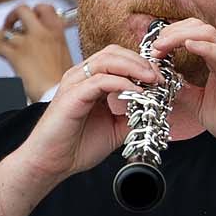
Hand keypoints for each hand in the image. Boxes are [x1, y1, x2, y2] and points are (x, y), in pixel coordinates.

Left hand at [0, 2, 76, 101]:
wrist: (58, 93)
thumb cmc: (64, 80)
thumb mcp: (67, 54)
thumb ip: (56, 42)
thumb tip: (50, 41)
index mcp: (57, 31)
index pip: (45, 8)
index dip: (35, 10)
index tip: (31, 17)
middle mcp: (42, 33)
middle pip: (22, 10)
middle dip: (14, 14)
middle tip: (12, 23)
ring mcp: (27, 43)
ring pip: (4, 28)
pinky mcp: (15, 55)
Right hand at [8, 43, 166, 187]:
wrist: (52, 163)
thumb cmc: (78, 145)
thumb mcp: (117, 127)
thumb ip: (134, 114)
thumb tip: (157, 107)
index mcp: (91, 81)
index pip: (119, 58)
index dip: (143, 64)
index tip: (163, 78)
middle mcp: (81, 77)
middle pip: (114, 52)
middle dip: (142, 62)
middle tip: (161, 77)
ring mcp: (74, 84)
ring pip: (107, 59)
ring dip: (134, 67)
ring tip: (152, 80)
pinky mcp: (71, 96)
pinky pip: (100, 80)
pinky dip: (122, 83)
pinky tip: (136, 92)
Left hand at [148, 17, 215, 169]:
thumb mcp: (199, 103)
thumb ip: (182, 90)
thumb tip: (160, 83)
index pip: (192, 33)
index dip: (169, 37)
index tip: (152, 50)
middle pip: (197, 26)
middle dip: (171, 32)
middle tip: (153, 46)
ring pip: (207, 33)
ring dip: (180, 36)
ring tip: (162, 45)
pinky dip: (203, 46)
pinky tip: (188, 46)